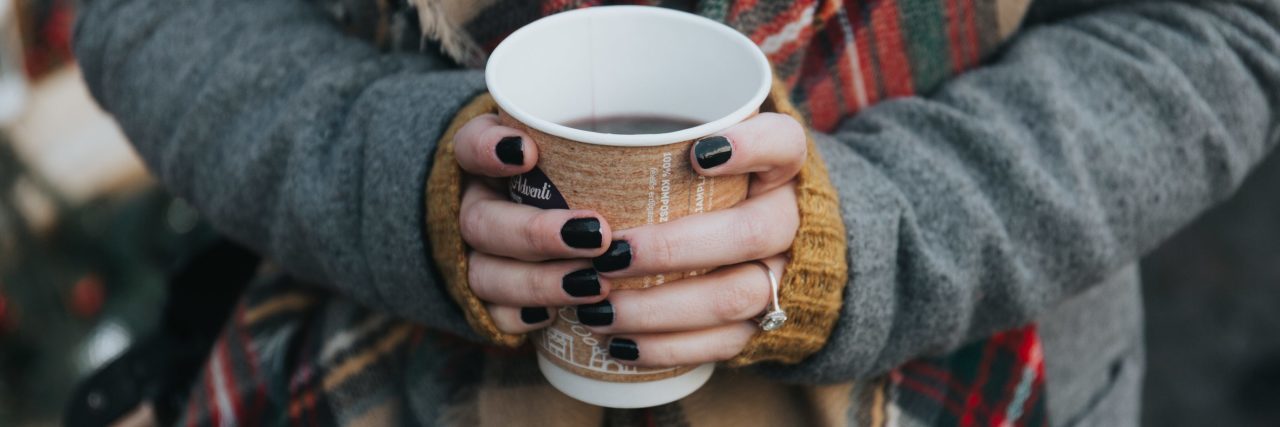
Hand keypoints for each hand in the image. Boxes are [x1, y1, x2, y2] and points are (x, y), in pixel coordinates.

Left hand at [453, 112, 805, 367]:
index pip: (783, 143)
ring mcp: (782, 274)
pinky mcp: (763, 322)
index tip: (696, 154)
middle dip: (674, 248)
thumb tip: (518, 146)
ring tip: (597, 309)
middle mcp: (790, 217)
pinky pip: (724, 344)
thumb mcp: (679, 144)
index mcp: (778, 163)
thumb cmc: (693, 181)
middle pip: (752, 232)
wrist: (757, 236)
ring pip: (737, 296)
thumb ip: (629, 132)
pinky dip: (667, 348)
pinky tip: (618, 345)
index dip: (750, 147)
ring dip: (661, 307)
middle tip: (607, 254)